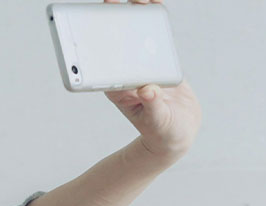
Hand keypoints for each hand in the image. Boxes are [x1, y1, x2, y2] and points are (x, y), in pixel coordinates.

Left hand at [103, 0, 201, 159]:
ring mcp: (141, 65)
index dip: (91, 44)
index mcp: (117, 88)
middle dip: (110, 22)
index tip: (86, 26)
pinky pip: (153, 37)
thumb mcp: (157, 121)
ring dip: (132, 16)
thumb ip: (152, 106)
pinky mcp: (158, 60)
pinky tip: (153, 3)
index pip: (99, 64)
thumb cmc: (162, 132)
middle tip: (110, 2)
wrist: (178, 132)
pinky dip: (153, 21)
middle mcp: (125, 74)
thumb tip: (148, 90)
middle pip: (114, 44)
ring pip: (133, 37)